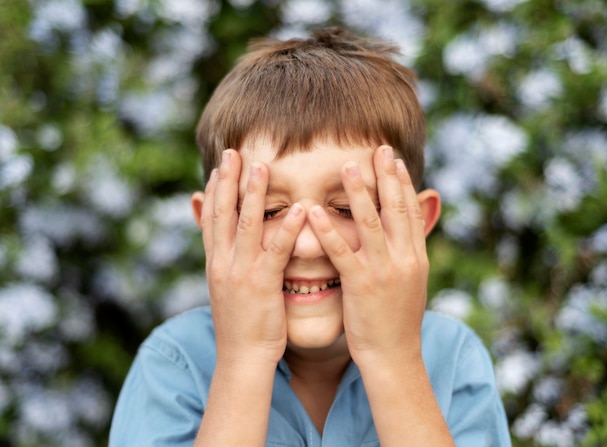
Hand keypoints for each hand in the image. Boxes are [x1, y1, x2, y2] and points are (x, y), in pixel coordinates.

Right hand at [199, 150, 306, 365]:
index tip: (219, 165)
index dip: (214, 190)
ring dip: (253, 194)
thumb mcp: (225, 288)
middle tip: (232, 152)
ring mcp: (240, 273)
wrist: (241, 358)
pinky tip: (298, 210)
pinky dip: (285, 229)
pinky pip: (276, 252)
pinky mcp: (262, 285)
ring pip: (246, 226)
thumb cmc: (240, 324)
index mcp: (215, 263)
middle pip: (223, 214)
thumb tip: (224, 247)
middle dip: (228, 181)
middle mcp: (223, 263)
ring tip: (261, 167)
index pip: (212, 219)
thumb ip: (226, 261)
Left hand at [307, 145, 428, 365]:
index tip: (394, 159)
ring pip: (371, 223)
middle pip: (395, 209)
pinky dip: (329, 230)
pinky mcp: (362, 285)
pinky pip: (343, 252)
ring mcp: (385, 271)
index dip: (402, 183)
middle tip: (378, 148)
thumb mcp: (410, 284)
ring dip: (358, 193)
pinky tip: (315, 211)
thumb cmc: (397, 322)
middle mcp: (405, 258)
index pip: (410, 212)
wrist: (394, 357)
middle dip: (386, 176)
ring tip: (346, 166)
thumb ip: (406, 255)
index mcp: (416, 257)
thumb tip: (406, 234)